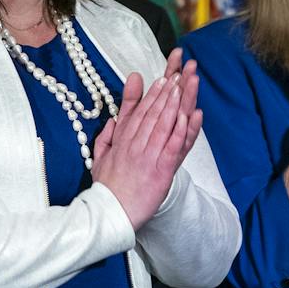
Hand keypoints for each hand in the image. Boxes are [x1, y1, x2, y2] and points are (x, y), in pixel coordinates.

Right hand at [92, 60, 202, 229]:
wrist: (108, 213)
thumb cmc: (107, 188)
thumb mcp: (100, 157)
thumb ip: (107, 136)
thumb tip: (114, 120)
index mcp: (122, 140)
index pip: (139, 112)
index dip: (152, 94)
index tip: (163, 79)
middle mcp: (135, 144)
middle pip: (153, 112)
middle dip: (167, 91)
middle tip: (179, 73)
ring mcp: (147, 156)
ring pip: (163, 124)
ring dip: (175, 103)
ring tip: (185, 85)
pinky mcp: (160, 171)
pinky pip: (172, 146)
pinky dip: (181, 130)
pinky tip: (189, 116)